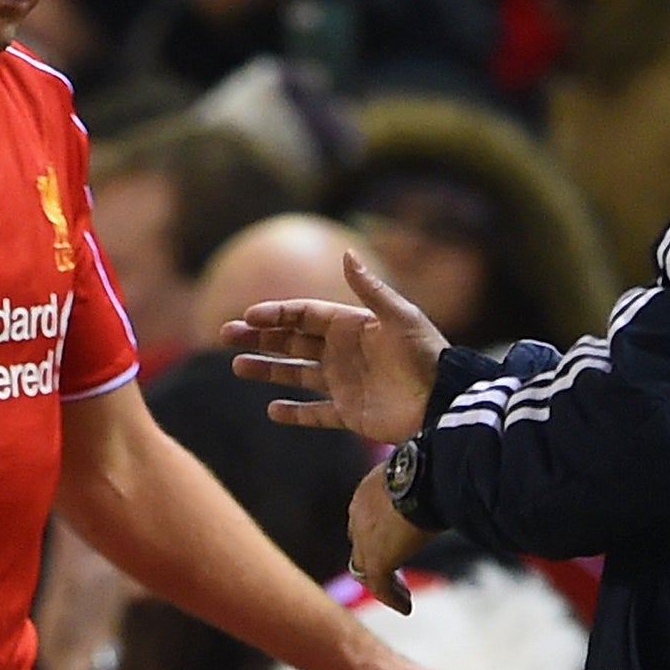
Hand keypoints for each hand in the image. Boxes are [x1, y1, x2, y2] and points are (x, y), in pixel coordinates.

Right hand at [222, 251, 446, 441]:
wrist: (444, 402)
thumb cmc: (426, 355)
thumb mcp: (401, 317)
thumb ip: (371, 290)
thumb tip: (346, 254)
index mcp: (352, 326)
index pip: (304, 316)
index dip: (276, 314)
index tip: (248, 317)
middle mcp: (343, 353)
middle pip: (292, 342)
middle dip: (260, 338)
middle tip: (225, 336)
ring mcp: (345, 384)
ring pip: (297, 374)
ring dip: (268, 370)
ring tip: (237, 366)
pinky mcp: (350, 415)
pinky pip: (316, 414)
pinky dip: (295, 414)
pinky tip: (272, 410)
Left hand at [345, 464, 434, 614]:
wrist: (428, 475)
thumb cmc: (433, 466)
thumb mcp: (424, 472)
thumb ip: (426, 482)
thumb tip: (450, 478)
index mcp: (368, 490)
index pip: (364, 516)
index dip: (375, 531)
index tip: (394, 541)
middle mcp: (358, 513)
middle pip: (359, 542)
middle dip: (372, 555)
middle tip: (391, 569)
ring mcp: (364, 537)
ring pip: (363, 567)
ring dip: (380, 581)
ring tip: (399, 594)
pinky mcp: (376, 559)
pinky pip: (379, 586)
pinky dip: (392, 598)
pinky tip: (406, 607)